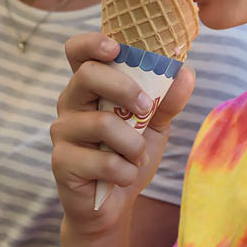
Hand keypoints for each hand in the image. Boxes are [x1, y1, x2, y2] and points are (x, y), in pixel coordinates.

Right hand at [51, 33, 194, 241]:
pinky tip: (124, 175)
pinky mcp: (61, 161)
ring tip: (138, 155)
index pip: (78, 51)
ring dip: (133, 144)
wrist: (114, 203)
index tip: (116, 48)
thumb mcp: (155, 124)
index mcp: (90, 85)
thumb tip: (185, 72)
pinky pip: (103, 161)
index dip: (92, 42)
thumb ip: (169, 98)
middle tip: (147, 108)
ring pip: (102, 123)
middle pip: (88, 75)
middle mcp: (70, 102)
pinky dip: (125, 171)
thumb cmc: (130, 154)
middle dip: (126, 89)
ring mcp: (62, 131)